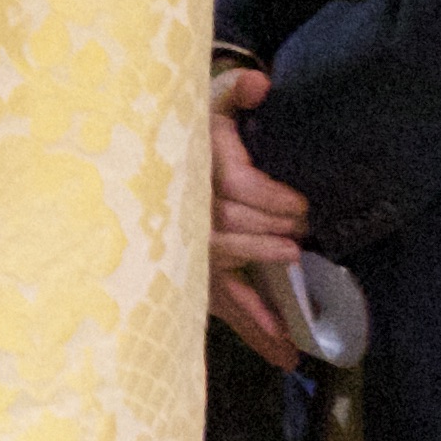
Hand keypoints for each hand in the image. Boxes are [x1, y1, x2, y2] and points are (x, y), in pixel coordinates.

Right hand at [208, 63, 317, 369]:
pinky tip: (285, 356)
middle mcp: (181, 218)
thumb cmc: (183, 135)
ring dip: (257, 311)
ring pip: (219, 284)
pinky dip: (254, 332)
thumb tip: (260, 84)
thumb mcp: (203, 104)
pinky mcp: (194, 278)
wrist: (141, 163)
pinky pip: (223, 307)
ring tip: (293, 335)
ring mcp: (184, 254)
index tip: (298, 209)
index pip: (230, 189)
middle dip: (263, 244)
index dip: (265, 201)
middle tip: (298, 248)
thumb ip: (231, 90)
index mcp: (187, 171)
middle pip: (225, 235)